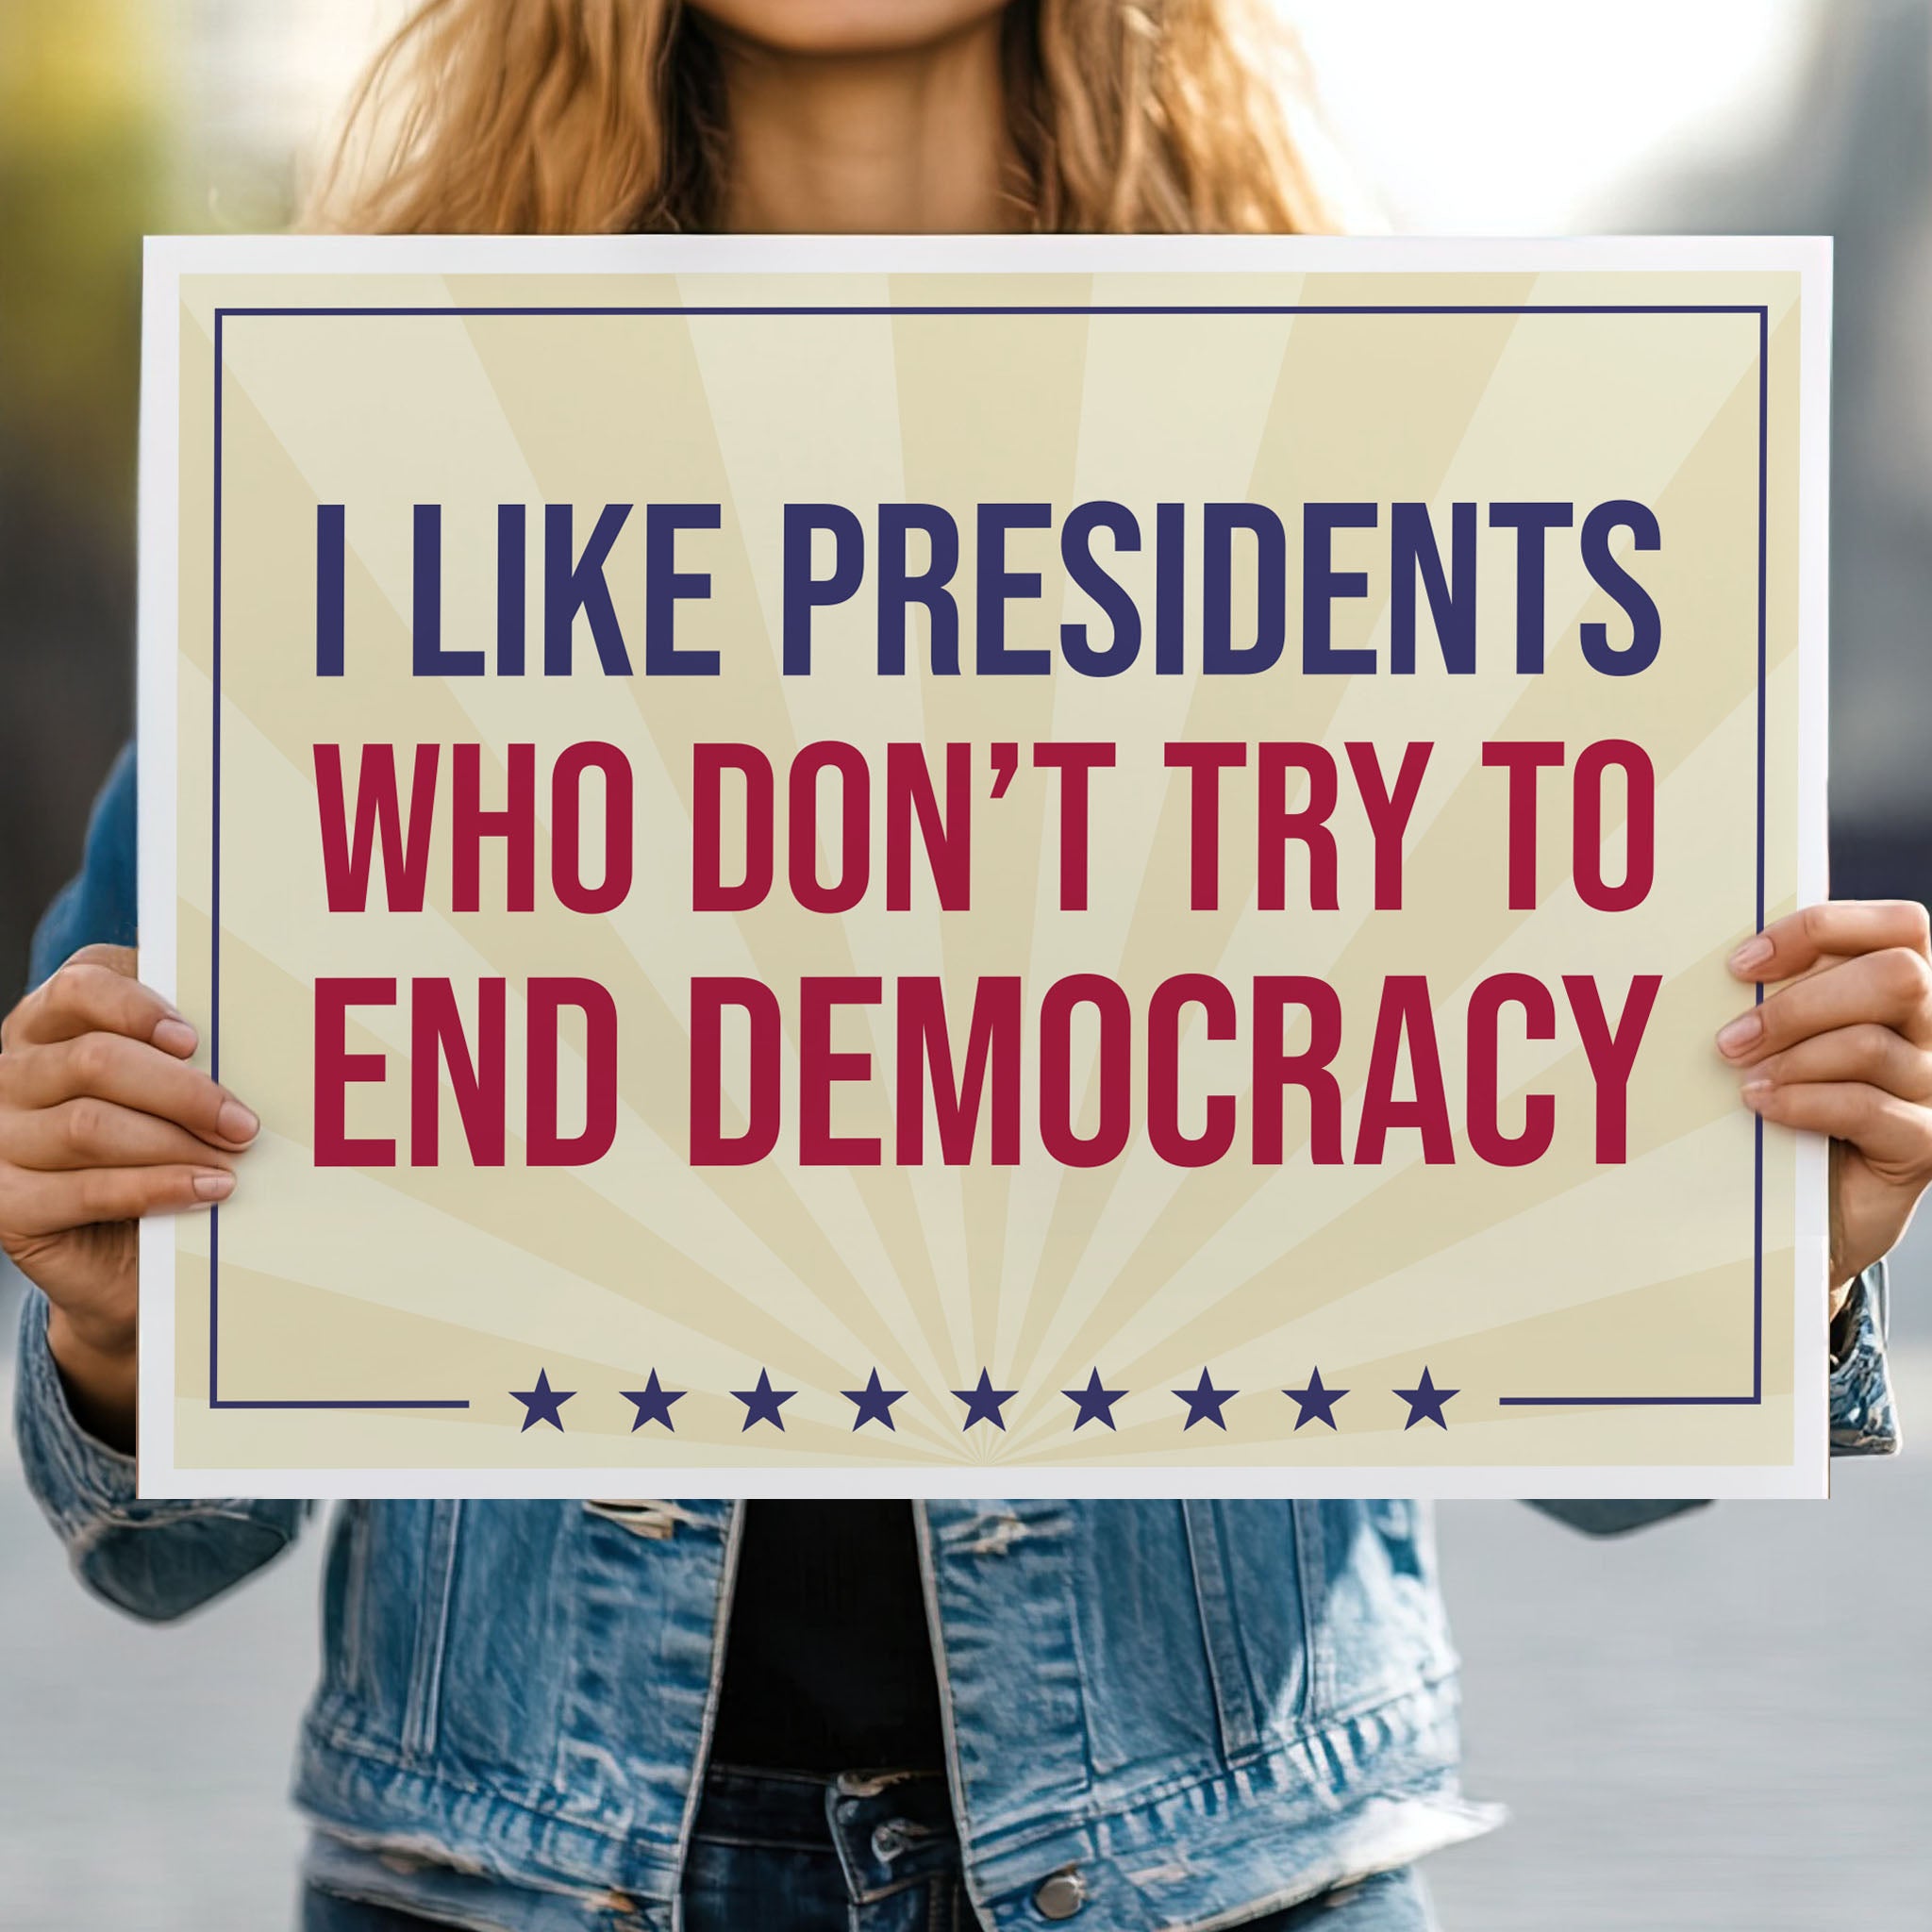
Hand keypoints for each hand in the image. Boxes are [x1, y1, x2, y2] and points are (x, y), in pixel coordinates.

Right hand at [0, 945, 257, 1446]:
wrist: (131, 1252)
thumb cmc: (164, 1146)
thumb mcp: (176, 1091)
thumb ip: (190, 1054)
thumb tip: (258, 1021)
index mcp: (49, 1025)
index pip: (78, 987)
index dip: (136, 1007)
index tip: (195, 1039)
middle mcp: (14, 1075)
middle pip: (93, 1060)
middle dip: (181, 1092)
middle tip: (243, 1123)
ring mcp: (3, 1139)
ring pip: (89, 1127)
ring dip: (175, 1144)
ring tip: (233, 1163)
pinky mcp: (9, 1204)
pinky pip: (86, 1190)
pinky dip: (157, 1188)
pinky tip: (207, 1190)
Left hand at [1720, 900, 1931, 1301]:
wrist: (1811, 1204)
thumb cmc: (1791, 1100)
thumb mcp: (1786, 1039)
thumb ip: (1781, 995)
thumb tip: (1732, 967)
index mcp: (1904, 988)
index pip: (1900, 926)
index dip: (1823, 929)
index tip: (1743, 964)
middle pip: (1897, 977)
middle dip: (1800, 1003)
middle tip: (1733, 1038)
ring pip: (1871, 1044)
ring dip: (1791, 1058)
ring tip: (1743, 1079)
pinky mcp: (1923, 1143)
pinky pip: (1867, 1107)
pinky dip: (1803, 1102)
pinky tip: (1764, 1106)